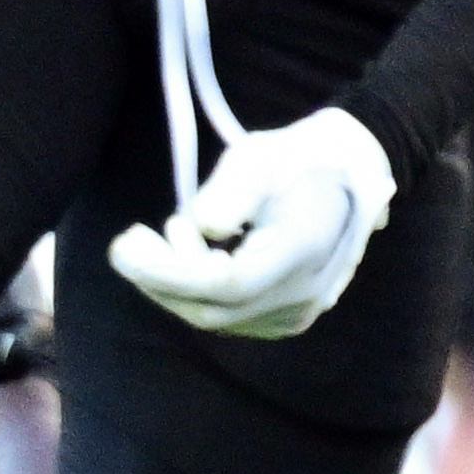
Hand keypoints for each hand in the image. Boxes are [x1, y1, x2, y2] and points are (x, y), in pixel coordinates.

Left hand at [108, 107, 396, 340]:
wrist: (350, 174)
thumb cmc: (297, 156)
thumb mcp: (260, 155)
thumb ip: (231, 190)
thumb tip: (204, 227)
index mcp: (307, 246)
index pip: (229, 283)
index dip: (169, 272)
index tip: (124, 246)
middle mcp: (308, 291)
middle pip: (215, 309)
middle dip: (158, 278)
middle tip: (126, 241)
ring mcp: (301, 310)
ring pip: (217, 318)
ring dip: (173, 284)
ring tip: (162, 233)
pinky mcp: (287, 317)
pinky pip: (229, 316)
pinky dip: (194, 292)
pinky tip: (189, 253)